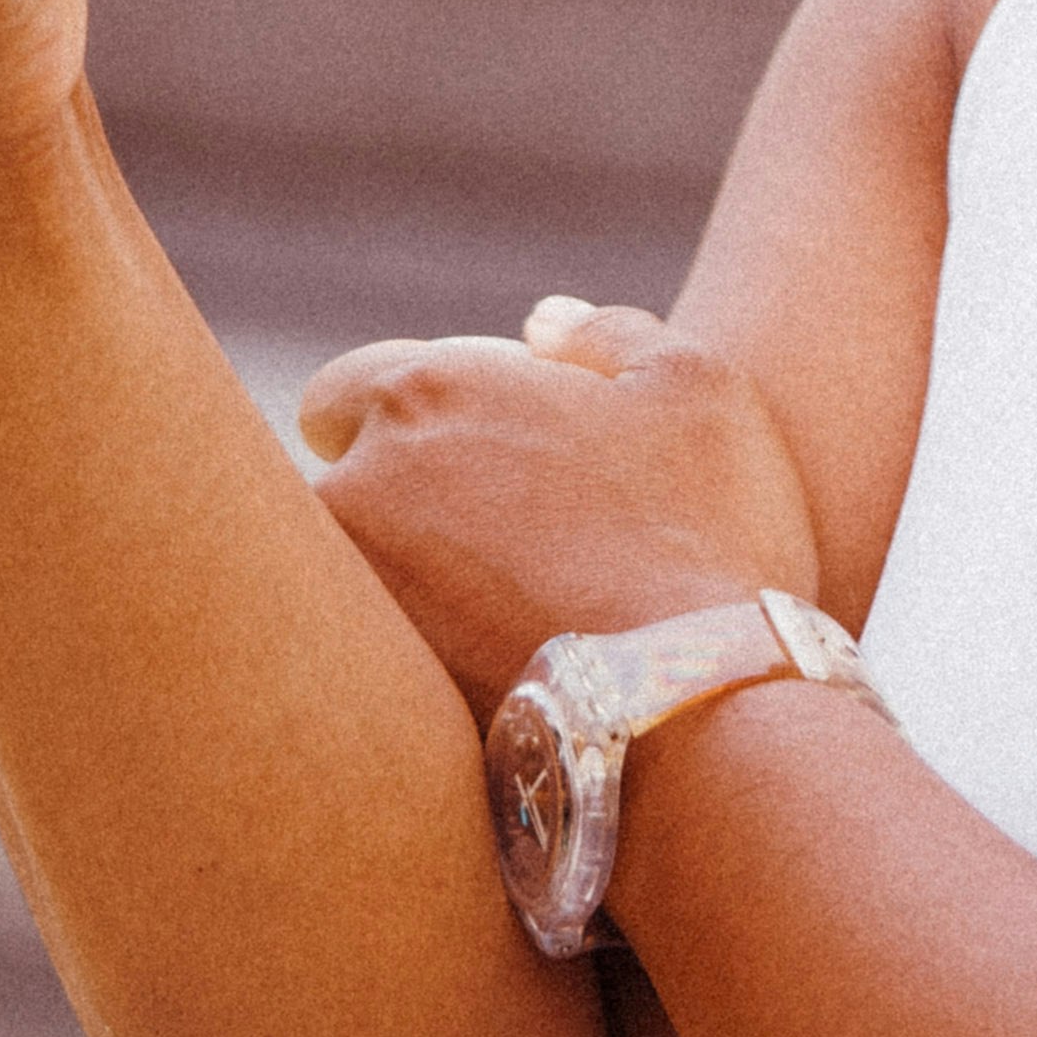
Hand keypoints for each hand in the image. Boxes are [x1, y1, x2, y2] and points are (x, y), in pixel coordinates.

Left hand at [301, 299, 828, 717]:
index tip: (464, 455)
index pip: (343, 392)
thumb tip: (543, 324)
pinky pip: (368, 667)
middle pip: (335, 490)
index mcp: (423, 396)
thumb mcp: (694, 391)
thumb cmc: (701, 533)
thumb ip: (608, 334)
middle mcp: (355, 489)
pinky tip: (493, 677)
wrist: (689, 712)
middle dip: (388, 506)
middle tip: (487, 543)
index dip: (399, 418)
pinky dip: (414, 663)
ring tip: (497, 621)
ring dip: (398, 588)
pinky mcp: (359, 699)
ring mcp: (350, 602)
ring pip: (343, 583)